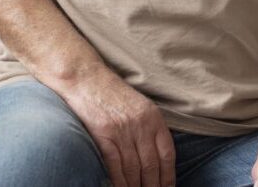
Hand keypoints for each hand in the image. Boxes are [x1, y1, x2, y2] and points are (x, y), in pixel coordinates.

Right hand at [58, 67, 174, 186]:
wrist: (89, 81)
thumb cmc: (115, 95)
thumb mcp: (141, 107)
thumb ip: (150, 129)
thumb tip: (157, 157)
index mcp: (154, 117)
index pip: (167, 153)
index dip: (168, 175)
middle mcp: (141, 125)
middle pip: (151, 165)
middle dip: (153, 186)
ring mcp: (123, 131)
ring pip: (133, 169)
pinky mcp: (104, 136)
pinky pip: (114, 166)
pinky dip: (119, 183)